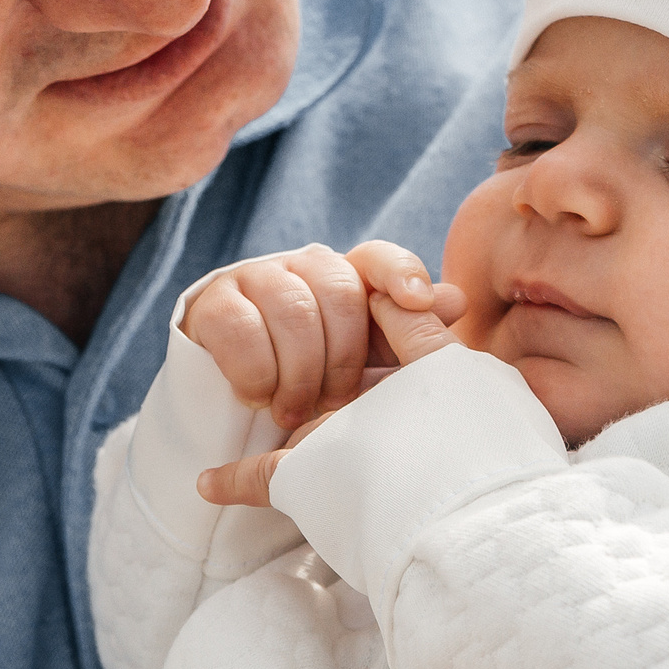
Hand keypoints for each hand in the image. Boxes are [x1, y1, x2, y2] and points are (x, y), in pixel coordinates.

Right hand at [193, 241, 462, 508]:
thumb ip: (408, 331)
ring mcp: (255, 278)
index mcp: (347, 275)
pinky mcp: (213, 305)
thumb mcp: (365, 360)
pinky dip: (257, 374)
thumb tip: (456, 301)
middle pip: (338, 291)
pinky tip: (260, 398)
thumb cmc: (314, 373)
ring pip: (292, 311)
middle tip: (337, 402)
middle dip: (343, 355)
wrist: (237, 389)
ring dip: (300, 372)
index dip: (399, 273)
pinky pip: (243, 332)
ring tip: (296, 411)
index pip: (377, 257)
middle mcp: (303, 266)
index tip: (419, 301)